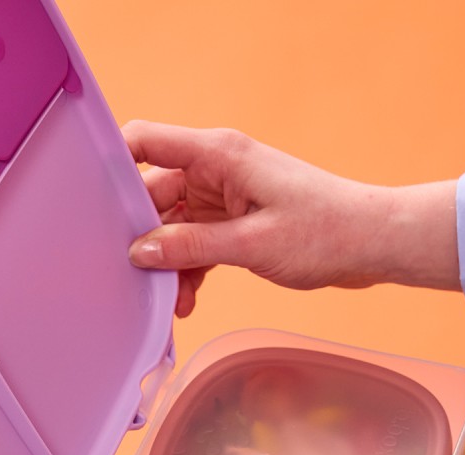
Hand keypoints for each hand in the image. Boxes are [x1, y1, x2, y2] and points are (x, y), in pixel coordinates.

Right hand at [122, 120, 459, 315]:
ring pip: (175, 225)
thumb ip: (191, 247)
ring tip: (170, 300)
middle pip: (155, 193)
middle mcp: (218, 170)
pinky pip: (197, 241)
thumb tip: (140, 251)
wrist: (373, 244)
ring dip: (169, 261)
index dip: (113, 166)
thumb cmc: (326, 232)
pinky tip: (189, 299)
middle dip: (143, 236)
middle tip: (134, 276)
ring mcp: (227, 196)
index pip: (146, 142)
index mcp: (219, 155)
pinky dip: (191, 267)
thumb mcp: (251, 244)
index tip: (91, 206)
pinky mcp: (237, 221)